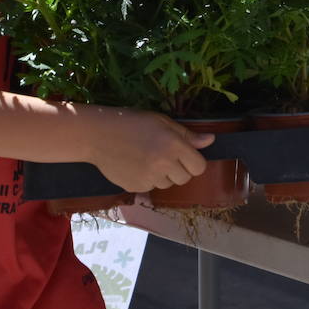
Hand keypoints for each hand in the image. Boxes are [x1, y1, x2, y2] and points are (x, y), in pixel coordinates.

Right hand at [72, 105, 213, 192]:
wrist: (98, 135)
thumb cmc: (131, 122)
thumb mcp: (161, 121)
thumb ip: (187, 135)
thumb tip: (210, 141)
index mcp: (173, 144)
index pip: (199, 167)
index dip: (194, 161)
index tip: (185, 155)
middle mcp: (163, 164)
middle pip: (185, 178)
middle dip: (179, 169)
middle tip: (163, 155)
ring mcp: (149, 178)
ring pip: (168, 184)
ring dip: (163, 175)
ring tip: (147, 157)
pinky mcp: (137, 187)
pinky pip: (151, 187)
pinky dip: (147, 179)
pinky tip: (136, 164)